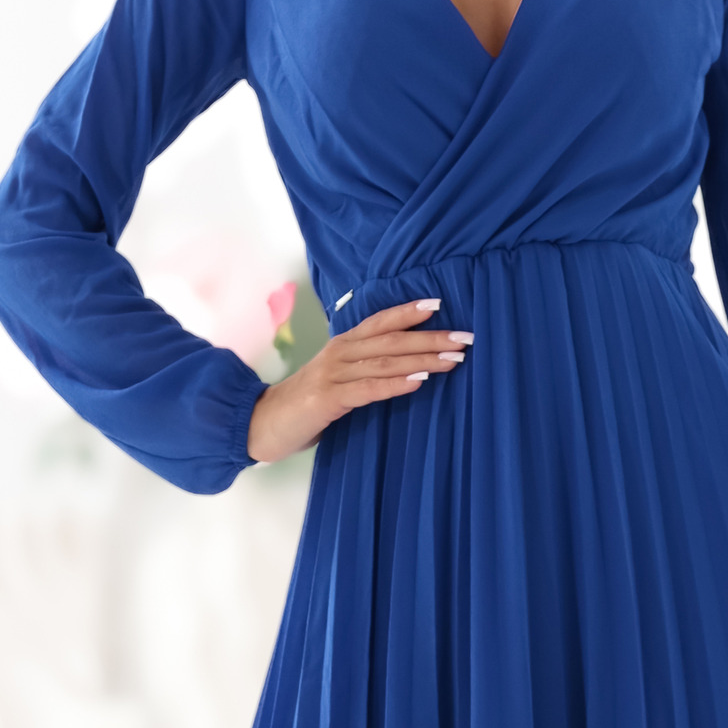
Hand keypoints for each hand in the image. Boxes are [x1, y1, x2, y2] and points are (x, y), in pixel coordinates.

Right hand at [246, 297, 471, 464]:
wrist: (262, 424)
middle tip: (465, 338)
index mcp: (342, 345)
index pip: (380, 321)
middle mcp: (339, 353)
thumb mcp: (336, 378)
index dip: (408, 311)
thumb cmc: (306, 404)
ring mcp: (332, 374)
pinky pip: (368, 389)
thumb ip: (363, 369)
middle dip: (430, 337)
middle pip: (391, 340)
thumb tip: (405, 366)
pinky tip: (418, 381)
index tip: (440, 304)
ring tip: (453, 359)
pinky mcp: (327, 399)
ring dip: (422, 359)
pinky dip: (395, 384)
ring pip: (385, 362)